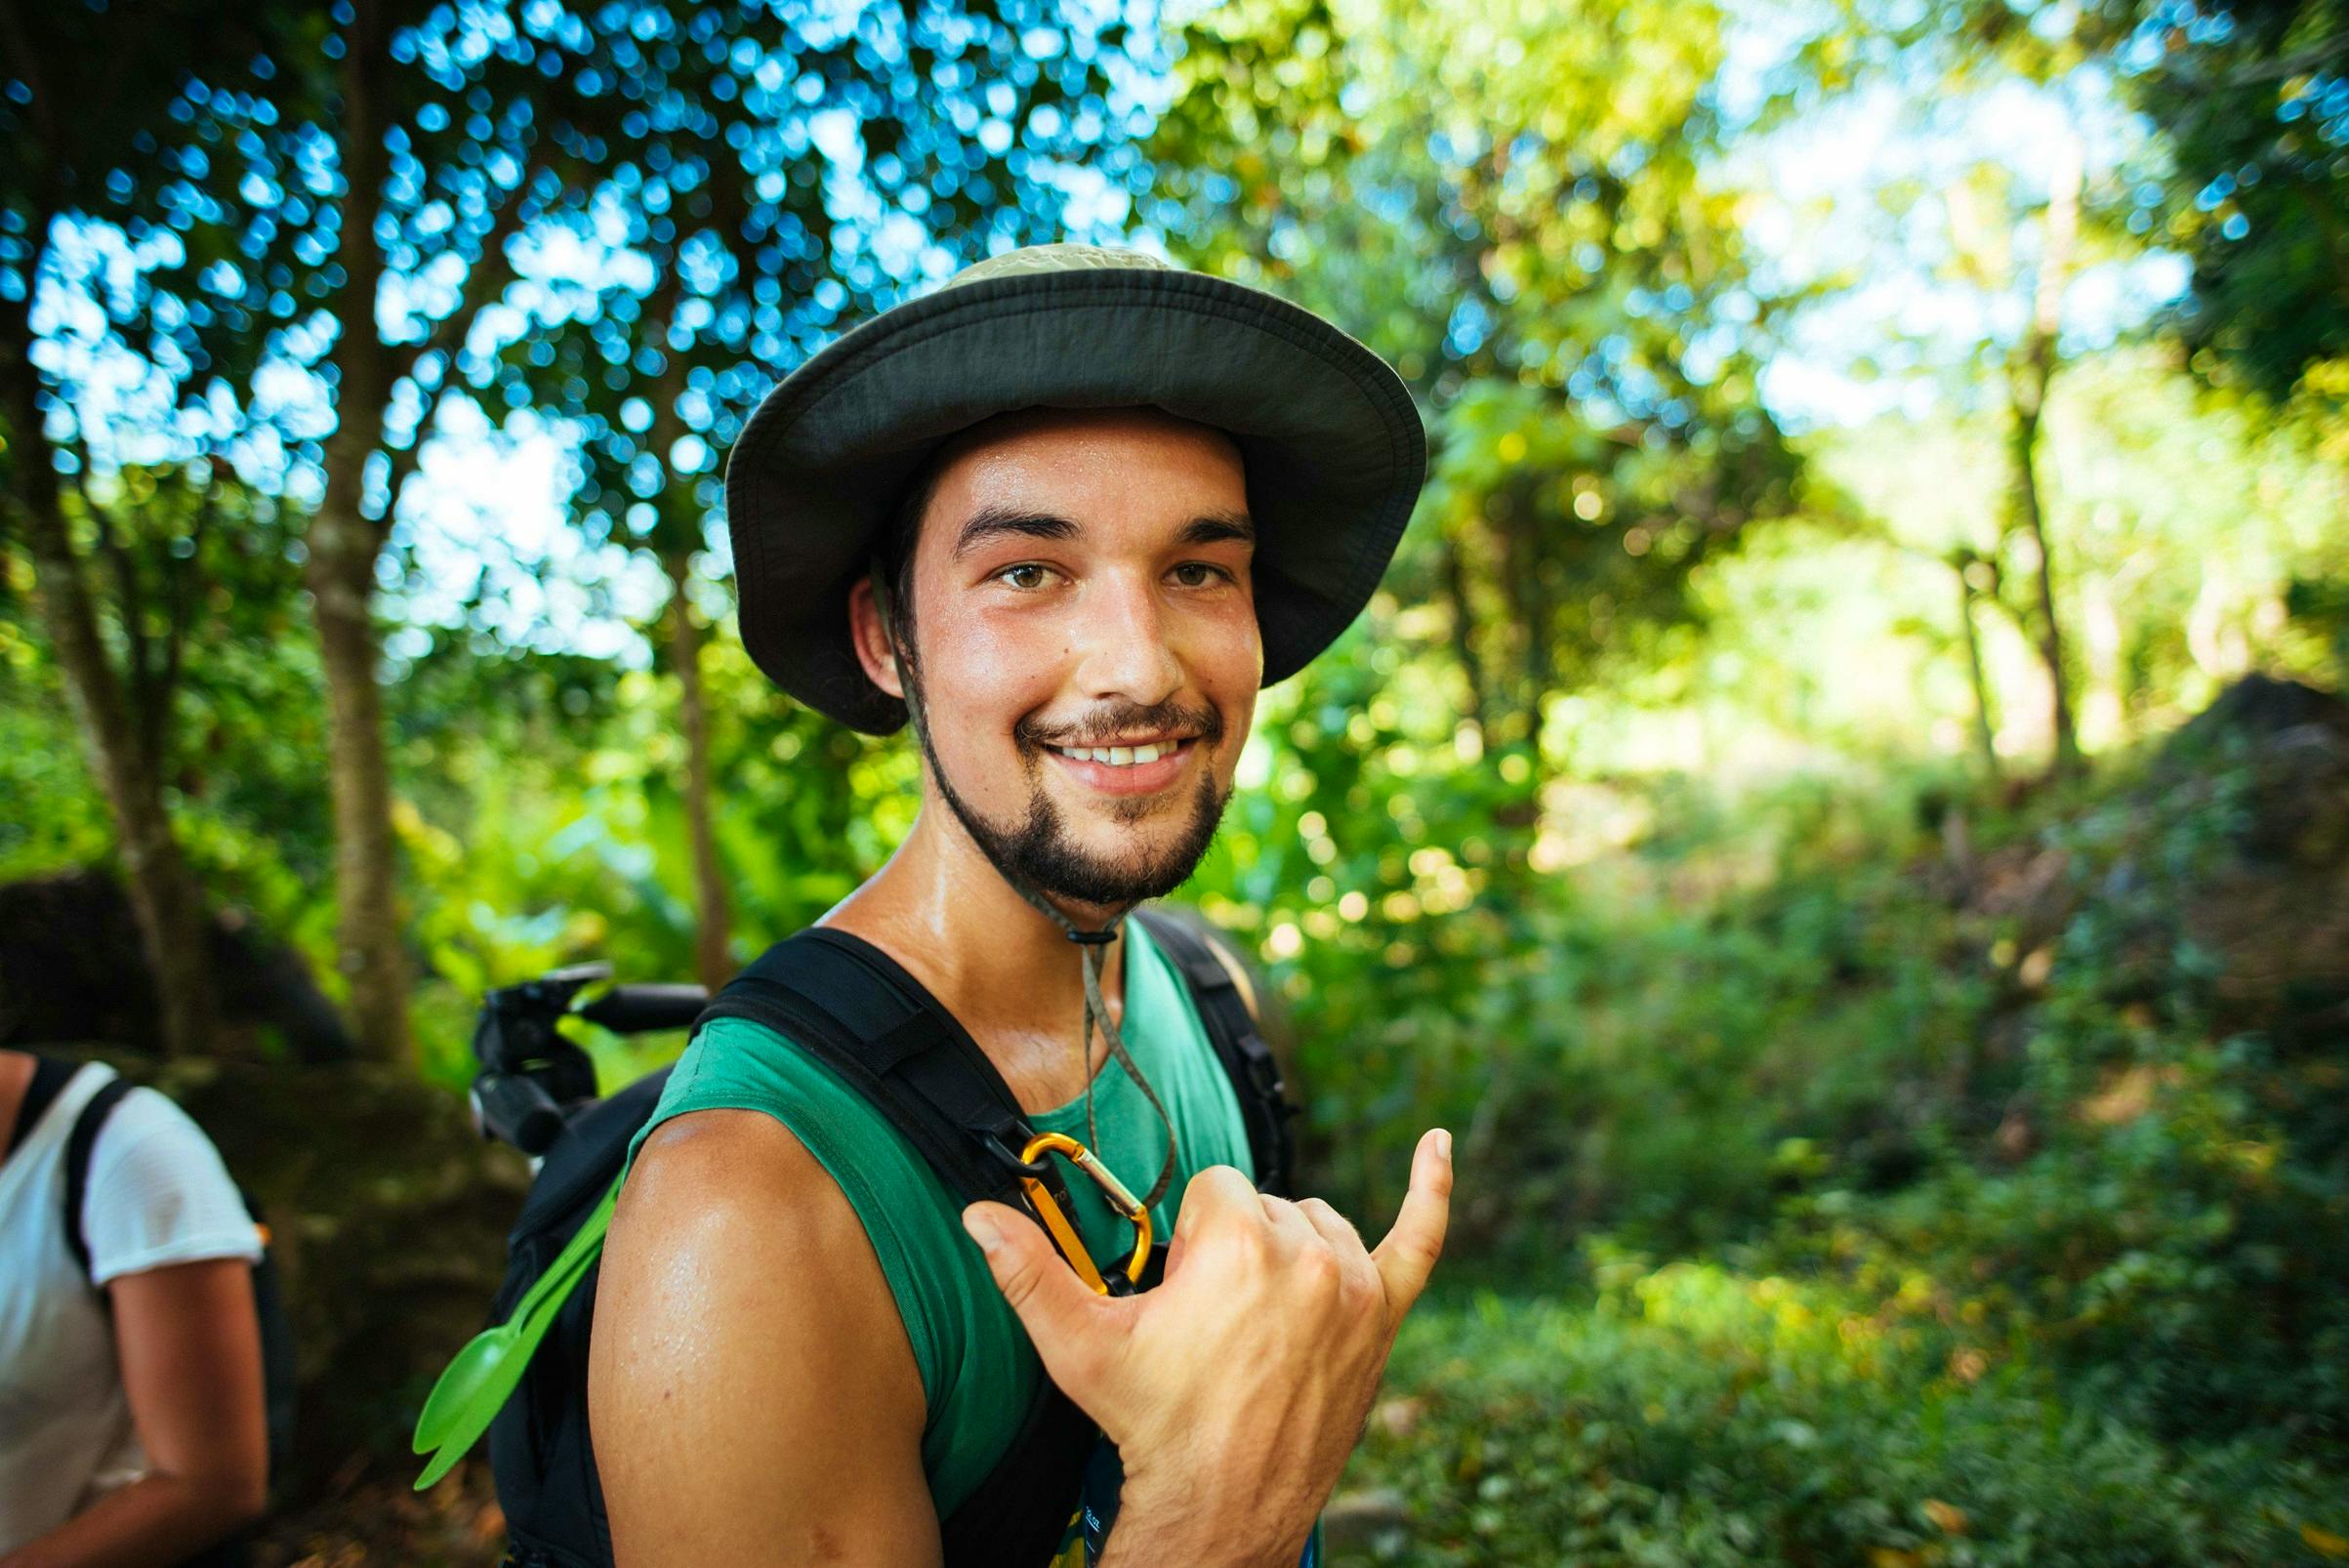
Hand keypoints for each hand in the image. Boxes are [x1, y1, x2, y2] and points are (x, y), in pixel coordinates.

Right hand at [959, 1128, 1452, 1564]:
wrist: (1220, 1507)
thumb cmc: (1151, 1422)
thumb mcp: (1081, 1345)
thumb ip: (1030, 1272)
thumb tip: (978, 1216)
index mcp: (1240, 1240)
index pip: (1216, 1188)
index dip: (1190, 1241)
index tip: (1182, 1296)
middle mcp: (1308, 1252)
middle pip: (1266, 1204)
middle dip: (1235, 1250)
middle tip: (1212, 1327)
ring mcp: (1357, 1286)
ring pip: (1320, 1224)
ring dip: (1292, 1252)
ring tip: (1258, 1319)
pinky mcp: (1385, 1316)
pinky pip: (1420, 1238)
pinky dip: (1431, 1191)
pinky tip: (1439, 1145)